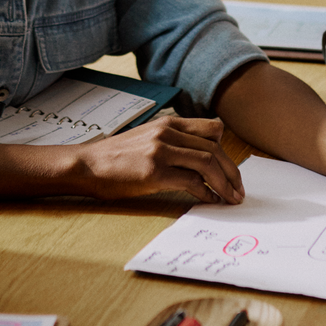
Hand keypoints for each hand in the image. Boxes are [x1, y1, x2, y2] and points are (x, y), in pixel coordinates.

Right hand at [73, 115, 244, 203]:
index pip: (213, 129)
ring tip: (231, 199)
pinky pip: (192, 182)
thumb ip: (172, 141)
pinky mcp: (155, 172)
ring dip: (225, 184)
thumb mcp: (147, 138)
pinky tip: (210, 202)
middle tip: (239, 190)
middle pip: (215, 148)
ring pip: (208, 163)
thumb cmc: (116, 157)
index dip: (226, 149)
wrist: (87, 165)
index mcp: (168, 123)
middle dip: (232, 172)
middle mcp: (167, 133)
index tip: (229, 168)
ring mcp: (161, 151)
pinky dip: (206, 193)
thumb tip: (199, 157)